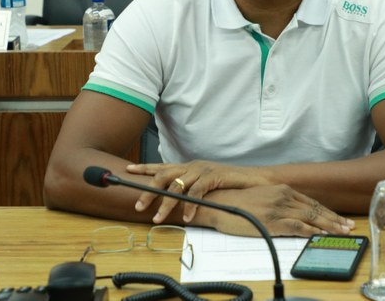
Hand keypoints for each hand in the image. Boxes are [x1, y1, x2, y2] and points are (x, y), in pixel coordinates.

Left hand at [127, 160, 270, 222]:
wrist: (256, 178)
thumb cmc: (231, 184)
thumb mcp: (207, 185)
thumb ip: (191, 189)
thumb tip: (175, 201)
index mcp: (189, 167)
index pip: (163, 166)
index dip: (145, 167)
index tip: (128, 170)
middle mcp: (193, 166)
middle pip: (164, 175)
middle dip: (149, 191)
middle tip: (138, 206)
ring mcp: (203, 170)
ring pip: (177, 185)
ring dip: (166, 204)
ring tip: (158, 218)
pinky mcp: (214, 176)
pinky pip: (197, 192)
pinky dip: (190, 206)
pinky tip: (186, 218)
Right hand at [193, 185, 355, 236]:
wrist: (220, 204)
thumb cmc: (239, 204)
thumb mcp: (263, 199)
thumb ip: (279, 204)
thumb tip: (294, 214)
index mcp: (282, 190)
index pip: (311, 203)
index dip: (328, 212)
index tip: (340, 220)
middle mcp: (283, 196)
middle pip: (315, 209)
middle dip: (334, 219)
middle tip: (348, 227)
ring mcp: (278, 208)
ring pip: (310, 217)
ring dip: (327, 226)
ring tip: (341, 232)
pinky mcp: (271, 221)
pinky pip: (295, 226)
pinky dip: (309, 230)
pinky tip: (319, 234)